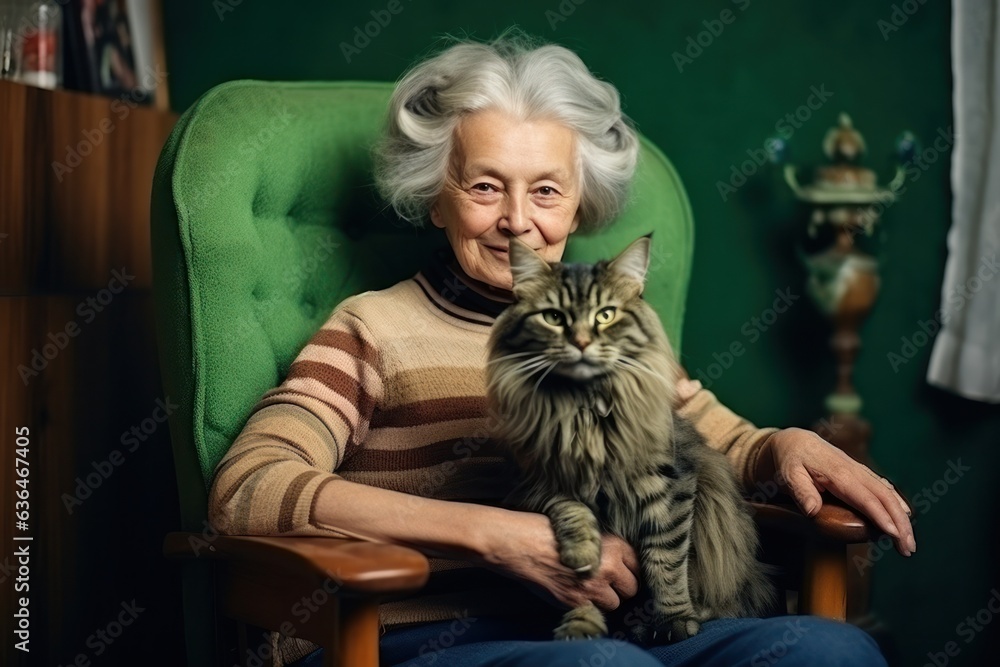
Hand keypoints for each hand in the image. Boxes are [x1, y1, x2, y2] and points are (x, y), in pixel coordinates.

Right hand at [480, 508, 640, 610]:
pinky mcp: (575, 603)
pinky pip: (592, 611)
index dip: (628, 568)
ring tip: (588, 587)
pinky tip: (574, 592)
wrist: (520, 543)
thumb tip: (617, 560)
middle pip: (631, 588)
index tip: (621, 570)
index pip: (637, 564)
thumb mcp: (583, 528)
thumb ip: (604, 544)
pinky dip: (587, 605)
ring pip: (614, 604)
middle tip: (605, 581)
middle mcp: (609, 569)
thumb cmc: (546, 529)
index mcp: (613, 545)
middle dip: (620, 587)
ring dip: (605, 599)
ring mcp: (592, 589)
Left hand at [755, 427, 915, 555]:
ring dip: (903, 518)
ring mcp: (860, 471)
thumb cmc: (789, 460)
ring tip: (909, 543)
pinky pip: (883, 488)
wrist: (794, 441)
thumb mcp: (788, 475)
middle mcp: (855, 471)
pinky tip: (904, 516)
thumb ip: (800, 492)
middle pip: (885, 498)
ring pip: (889, 494)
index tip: (894, 535)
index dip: (881, 516)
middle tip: (908, 550)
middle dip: (901, 523)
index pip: (866, 498)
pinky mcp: (861, 474)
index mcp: (838, 473)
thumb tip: (812, 511)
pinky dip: (897, 503)